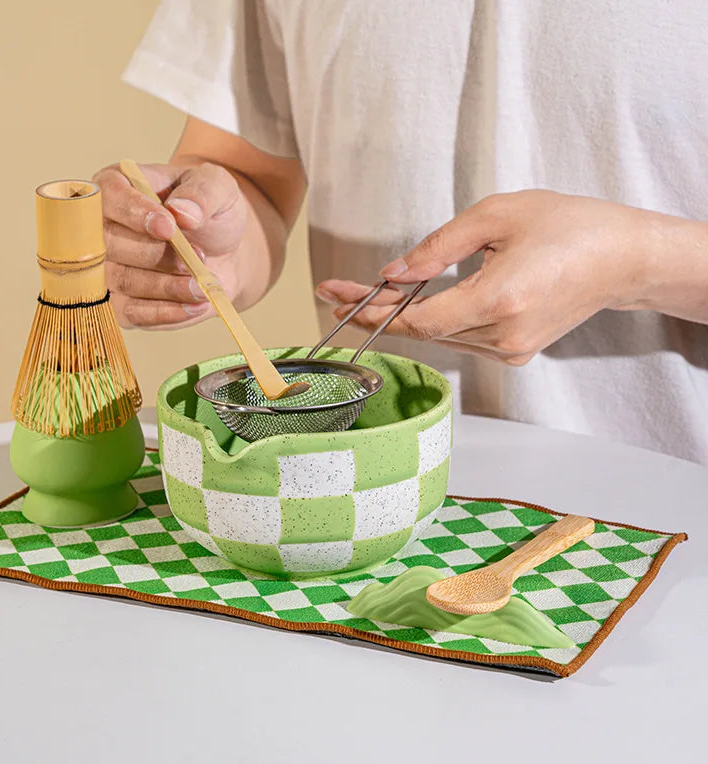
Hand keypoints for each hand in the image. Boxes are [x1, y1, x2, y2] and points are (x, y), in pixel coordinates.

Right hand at [93, 160, 246, 328]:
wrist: (225, 255)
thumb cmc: (212, 215)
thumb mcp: (219, 189)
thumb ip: (202, 193)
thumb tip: (183, 212)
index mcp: (118, 186)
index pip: (109, 195)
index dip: (135, 212)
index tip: (169, 227)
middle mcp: (103, 227)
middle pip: (112, 244)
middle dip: (159, 255)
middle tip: (198, 256)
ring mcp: (107, 268)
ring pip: (126, 281)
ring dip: (169, 286)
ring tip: (203, 284)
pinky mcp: (121, 303)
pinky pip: (133, 313)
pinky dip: (168, 311)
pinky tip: (196, 304)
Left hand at [316, 190, 666, 363]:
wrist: (623, 257)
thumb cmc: (568, 225)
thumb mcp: (497, 215)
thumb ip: (438, 248)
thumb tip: (393, 274)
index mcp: (500, 299)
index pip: (418, 320)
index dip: (371, 310)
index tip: (335, 297)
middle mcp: (504, 334)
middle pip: (422, 331)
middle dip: (377, 312)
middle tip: (337, 296)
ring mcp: (512, 349)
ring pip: (440, 336)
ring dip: (404, 316)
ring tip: (369, 295)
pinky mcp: (517, 352)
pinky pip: (462, 338)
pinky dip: (436, 321)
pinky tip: (416, 304)